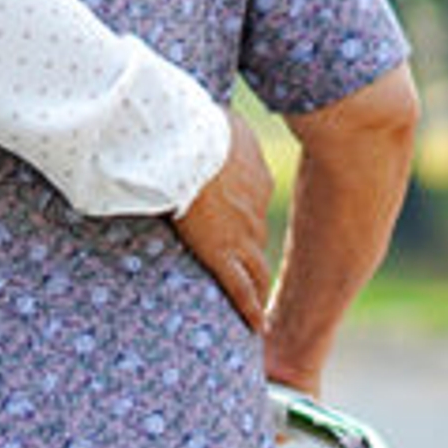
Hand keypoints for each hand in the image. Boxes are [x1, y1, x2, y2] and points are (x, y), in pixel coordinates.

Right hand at [169, 106, 274, 333]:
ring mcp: (242, 235)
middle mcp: (256, 210)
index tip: (237, 224)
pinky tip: (256, 326)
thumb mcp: (224, 121)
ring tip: (257, 308)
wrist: (189, 146)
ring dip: (257, 288)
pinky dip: (249, 308)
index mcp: (255, 177)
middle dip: (255, 260)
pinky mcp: (221, 256)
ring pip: (256, 270)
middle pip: (258, 241)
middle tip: (256, 279)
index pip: (254, 203)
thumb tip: (222, 125)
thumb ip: (226, 131)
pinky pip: (240, 289)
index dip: (244, 217)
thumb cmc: (198, 125)